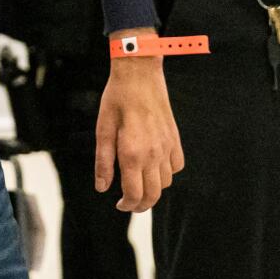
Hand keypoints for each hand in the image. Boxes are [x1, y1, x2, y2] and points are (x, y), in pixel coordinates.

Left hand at [95, 43, 183, 211]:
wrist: (139, 73)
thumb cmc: (116, 99)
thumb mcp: (103, 129)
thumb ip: (103, 162)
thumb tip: (102, 188)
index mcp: (132, 153)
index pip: (134, 194)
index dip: (127, 205)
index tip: (119, 205)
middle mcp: (153, 154)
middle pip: (154, 195)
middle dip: (141, 204)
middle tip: (129, 203)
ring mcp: (167, 146)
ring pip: (167, 182)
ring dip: (154, 188)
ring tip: (139, 182)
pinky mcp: (175, 138)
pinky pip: (177, 166)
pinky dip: (167, 172)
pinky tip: (154, 166)